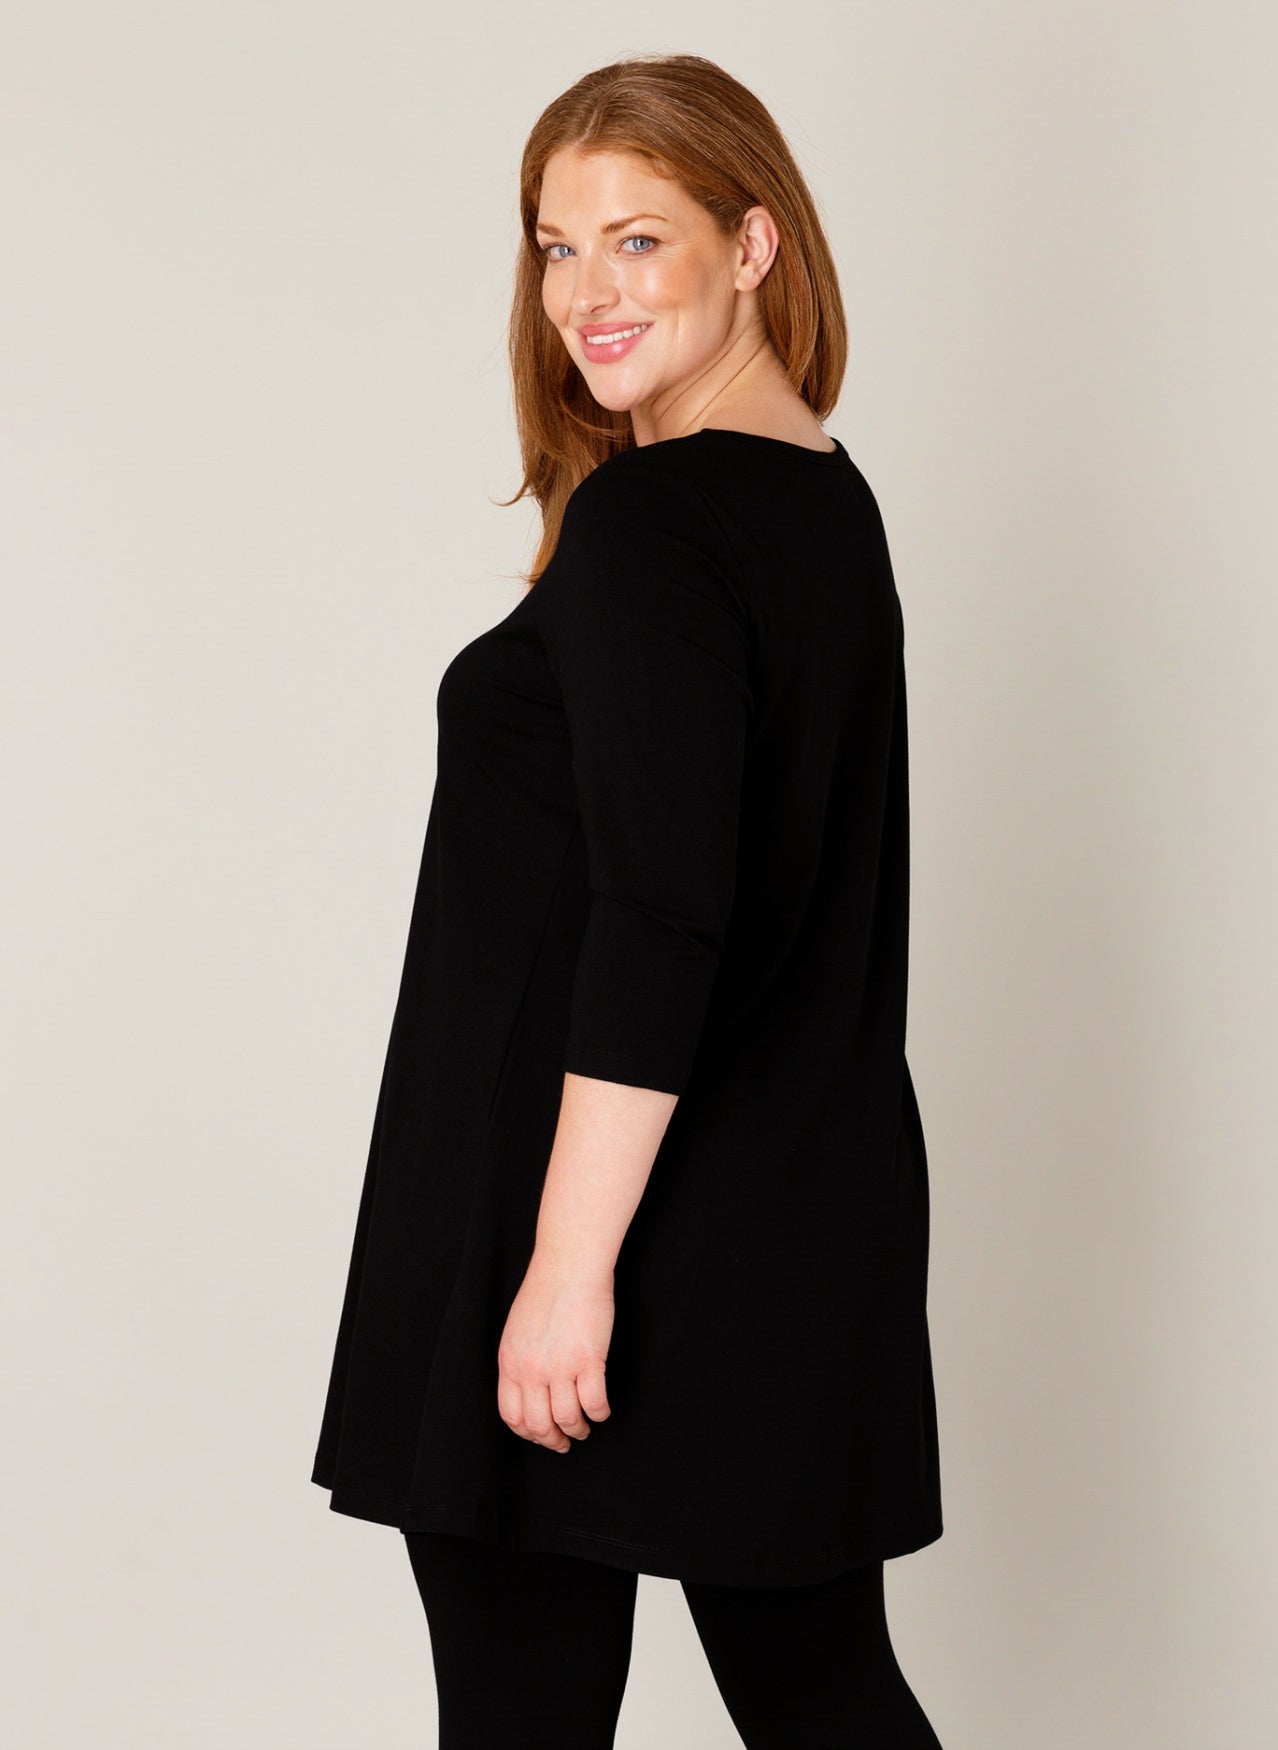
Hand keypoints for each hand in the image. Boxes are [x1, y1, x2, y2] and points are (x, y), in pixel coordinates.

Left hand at [496, 1258, 613, 1453]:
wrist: (568, 1266)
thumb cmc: (546, 1290)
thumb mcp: (517, 1330)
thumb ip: (520, 1360)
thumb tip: (530, 1389)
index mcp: (510, 1363)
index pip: (512, 1416)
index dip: (528, 1433)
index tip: (541, 1435)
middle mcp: (531, 1370)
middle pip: (539, 1425)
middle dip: (553, 1440)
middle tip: (565, 1441)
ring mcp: (560, 1366)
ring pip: (568, 1419)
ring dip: (578, 1429)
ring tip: (585, 1426)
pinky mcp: (588, 1360)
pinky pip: (595, 1403)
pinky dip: (600, 1413)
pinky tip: (602, 1409)